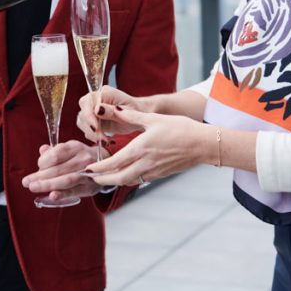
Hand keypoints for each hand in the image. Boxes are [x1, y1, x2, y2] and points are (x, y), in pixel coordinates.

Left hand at [22, 140, 104, 202]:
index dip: (43, 161)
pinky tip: (52, 196)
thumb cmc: (83, 158)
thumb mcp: (71, 149)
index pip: (56, 154)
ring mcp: (88, 173)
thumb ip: (56, 150)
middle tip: (26, 182)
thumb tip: (42, 150)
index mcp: (76, 147)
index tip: (38, 167)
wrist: (108, 166)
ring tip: (33, 187)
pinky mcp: (89, 187)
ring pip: (65, 180)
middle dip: (40, 176)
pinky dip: (62, 194)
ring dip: (47, 185)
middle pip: (58, 168)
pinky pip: (74, 191)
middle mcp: (83, 159)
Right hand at [77, 86, 147, 141]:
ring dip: (92, 134)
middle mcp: (95, 100)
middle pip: (83, 113)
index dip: (88, 115)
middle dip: (90, 128)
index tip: (95, 127)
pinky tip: (107, 141)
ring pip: (82, 123)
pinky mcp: (93, 121)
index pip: (87, 102)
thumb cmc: (136, 111)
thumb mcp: (127, 112)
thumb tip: (97, 109)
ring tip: (106, 141)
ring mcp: (93, 110)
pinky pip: (88, 130)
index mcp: (103, 93)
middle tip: (103, 139)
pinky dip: (95, 137)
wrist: (139, 116)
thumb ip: (112, 110)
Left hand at [83, 107, 206, 185]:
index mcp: (140, 148)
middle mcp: (145, 163)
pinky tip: (126, 174)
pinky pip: (140, 179)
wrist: (202, 144)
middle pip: (118, 178)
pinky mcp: (161, 174)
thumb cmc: (180, 129)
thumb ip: (131, 116)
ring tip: (105, 178)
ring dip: (115, 181)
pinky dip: (129, 178)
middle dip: (103, 180)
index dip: (99, 168)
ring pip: (129, 180)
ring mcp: (153, 171)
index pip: (114, 162)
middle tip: (91, 178)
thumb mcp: (153, 119)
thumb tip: (113, 109)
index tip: (88, 169)